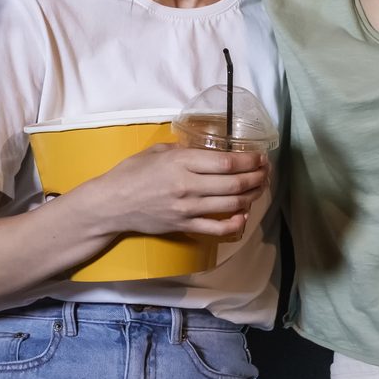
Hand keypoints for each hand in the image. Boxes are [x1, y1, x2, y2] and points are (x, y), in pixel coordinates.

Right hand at [80, 143, 267, 238]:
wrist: (112, 204)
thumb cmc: (132, 173)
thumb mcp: (157, 152)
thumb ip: (184, 151)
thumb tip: (207, 151)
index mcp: (182, 163)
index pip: (227, 163)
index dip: (249, 161)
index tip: (260, 157)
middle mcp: (188, 186)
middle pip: (235, 183)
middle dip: (257, 177)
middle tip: (266, 172)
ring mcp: (188, 209)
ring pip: (231, 204)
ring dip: (251, 196)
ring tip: (259, 189)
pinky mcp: (185, 226)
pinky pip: (217, 228)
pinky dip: (235, 223)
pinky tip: (243, 215)